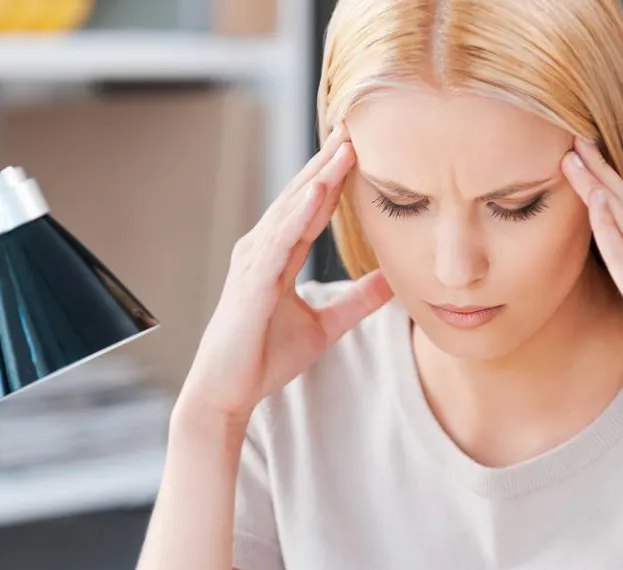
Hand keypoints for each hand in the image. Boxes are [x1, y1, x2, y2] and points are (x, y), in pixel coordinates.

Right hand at [180, 124, 393, 424]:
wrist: (228, 391)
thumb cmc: (264, 357)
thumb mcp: (325, 326)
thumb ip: (358, 301)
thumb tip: (394, 280)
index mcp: (277, 255)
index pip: (311, 206)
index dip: (334, 174)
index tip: (358, 143)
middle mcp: (262, 249)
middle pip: (301, 196)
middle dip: (327, 160)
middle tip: (354, 124)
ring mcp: (253, 262)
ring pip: (292, 209)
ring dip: (319, 176)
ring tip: (345, 146)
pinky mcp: (252, 281)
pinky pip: (280, 240)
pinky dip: (299, 213)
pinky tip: (319, 189)